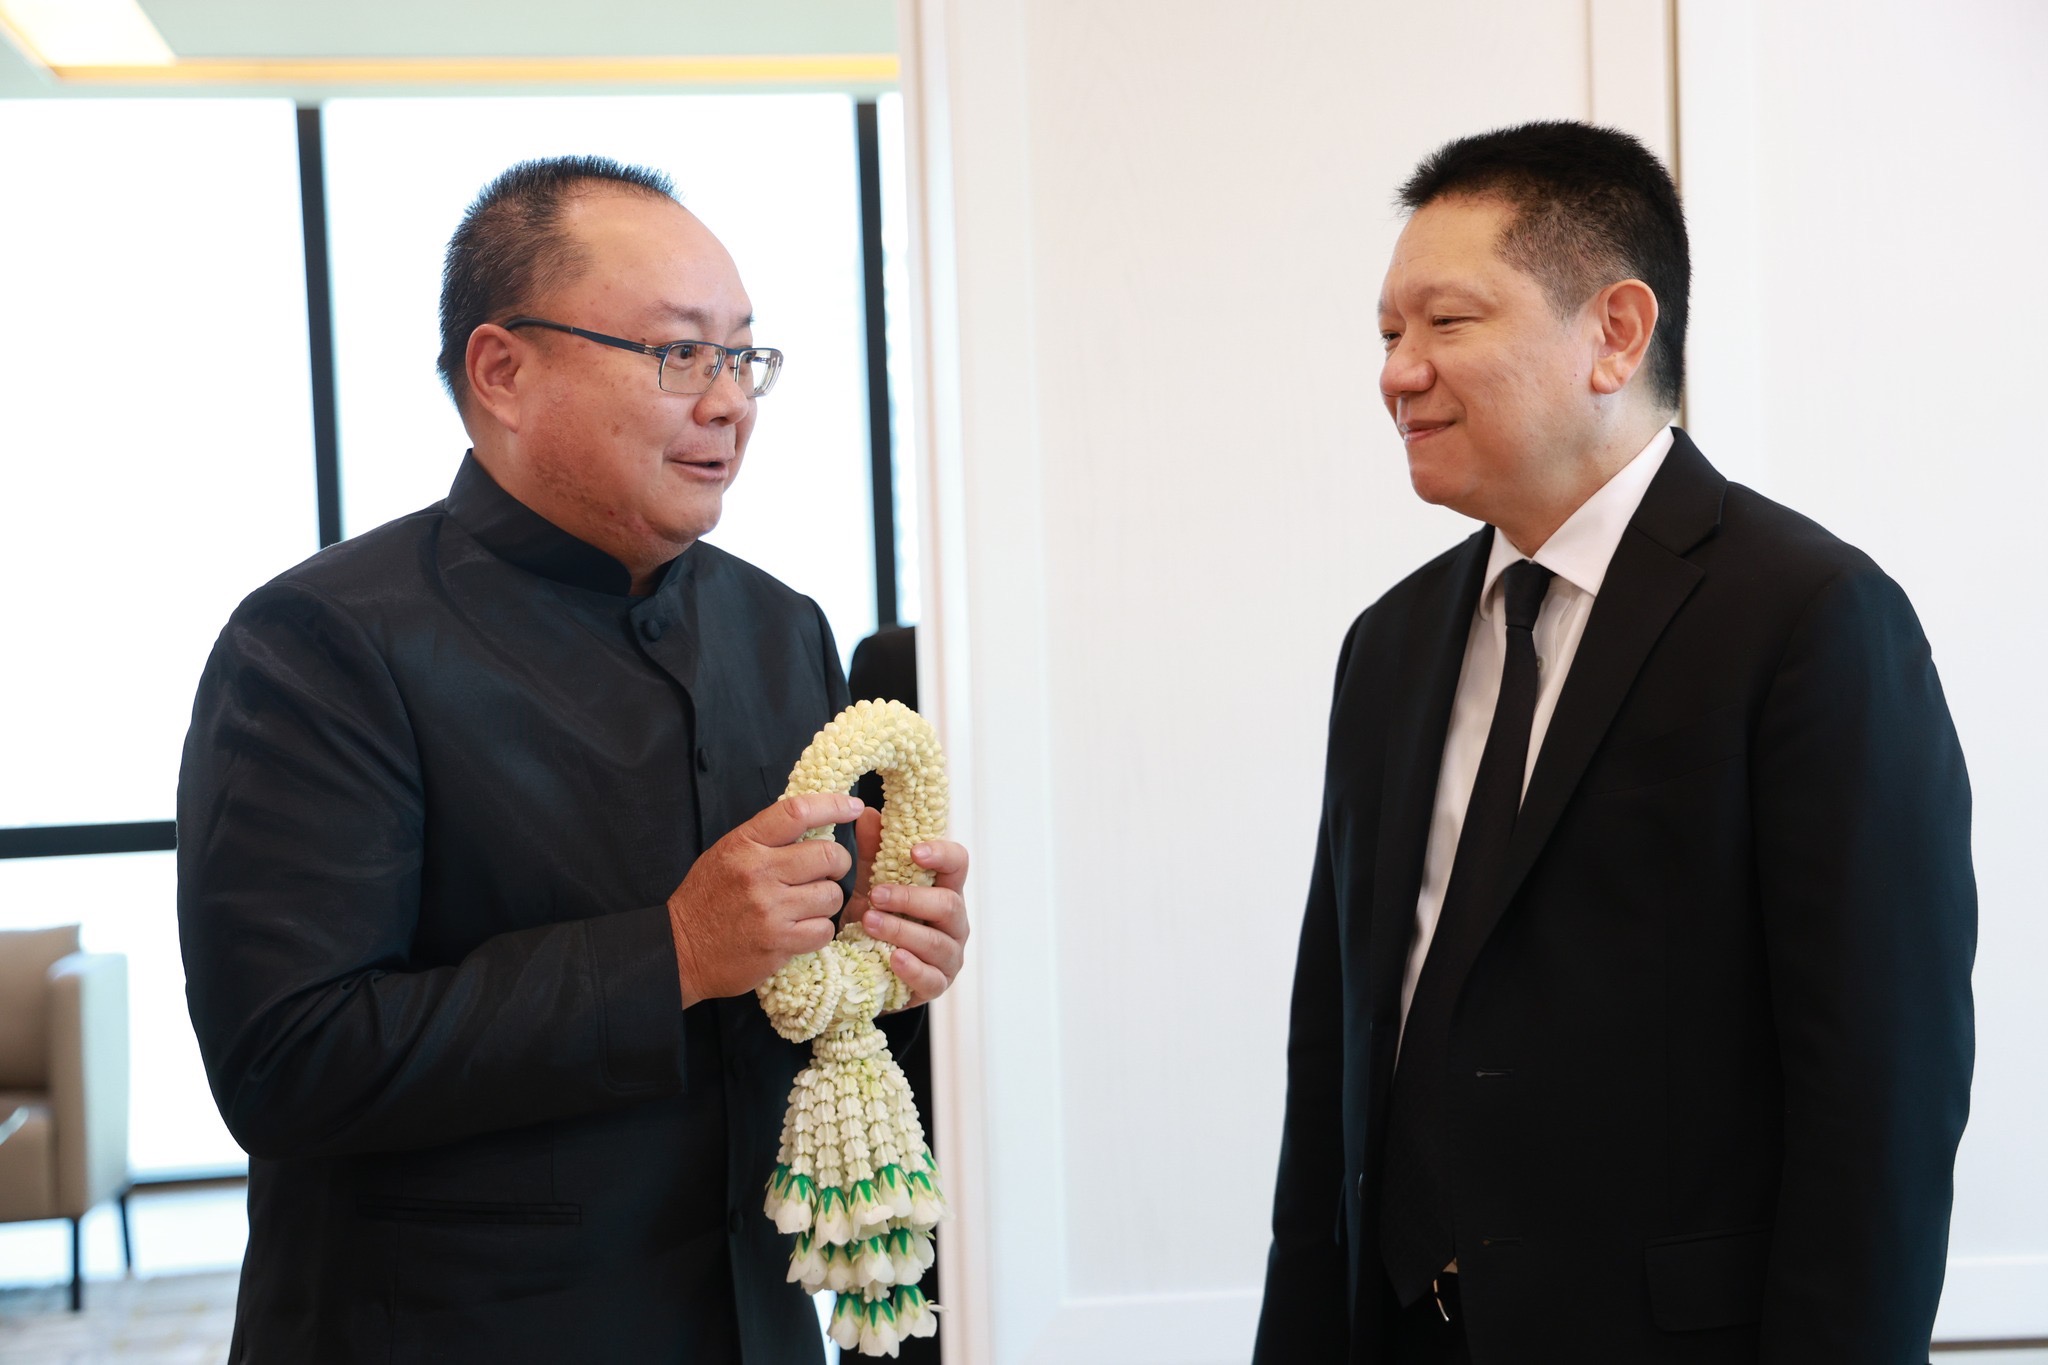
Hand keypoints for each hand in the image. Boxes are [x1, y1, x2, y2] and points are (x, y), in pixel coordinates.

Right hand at [666, 793, 861, 1007]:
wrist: (680, 950)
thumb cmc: (706, 899)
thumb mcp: (727, 854)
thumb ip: (766, 838)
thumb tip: (814, 821)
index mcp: (744, 844)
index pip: (798, 812)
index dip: (833, 805)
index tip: (853, 806)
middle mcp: (758, 872)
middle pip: (828, 855)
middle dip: (838, 863)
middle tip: (829, 871)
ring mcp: (770, 909)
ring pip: (832, 895)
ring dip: (827, 900)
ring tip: (807, 905)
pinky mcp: (779, 942)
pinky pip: (824, 929)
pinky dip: (819, 930)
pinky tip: (801, 929)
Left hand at [846, 808, 970, 1007]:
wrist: (867, 970)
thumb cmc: (879, 919)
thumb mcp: (870, 884)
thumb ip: (873, 853)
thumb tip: (868, 813)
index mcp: (943, 888)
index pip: (958, 863)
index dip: (941, 854)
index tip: (913, 851)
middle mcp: (954, 921)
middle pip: (948, 904)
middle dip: (910, 898)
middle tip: (875, 895)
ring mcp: (949, 955)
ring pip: (936, 941)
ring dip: (901, 930)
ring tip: (868, 923)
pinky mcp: (937, 984)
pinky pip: (931, 978)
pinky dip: (912, 967)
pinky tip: (892, 958)